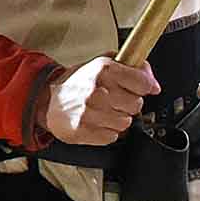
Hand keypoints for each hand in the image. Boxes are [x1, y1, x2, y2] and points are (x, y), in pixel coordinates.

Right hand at [43, 55, 157, 148]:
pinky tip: (96, 121)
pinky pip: (112, 136)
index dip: (144, 86)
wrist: (46, 100)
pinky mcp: (84, 131)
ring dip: (117, 118)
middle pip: (136, 105)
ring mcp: (91, 113)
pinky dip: (106, 131)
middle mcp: (98, 91)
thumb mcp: (101, 65)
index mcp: (103, 70)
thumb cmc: (76, 84)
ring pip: (126, 122)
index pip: (143, 83)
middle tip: (114, 99)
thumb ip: (129, 67)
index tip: (138, 88)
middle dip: (127, 103)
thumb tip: (153, 83)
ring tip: (103, 111)